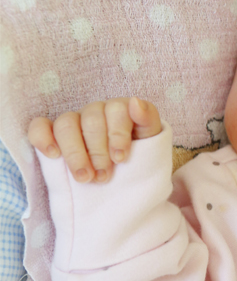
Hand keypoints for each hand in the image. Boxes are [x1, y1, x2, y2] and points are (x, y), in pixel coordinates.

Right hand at [28, 97, 161, 182]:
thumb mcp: (152, 140)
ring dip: (74, 152)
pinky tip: (52, 155)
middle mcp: (96, 111)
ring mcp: (74, 121)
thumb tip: (135, 102)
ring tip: (84, 177)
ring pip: (66, 124)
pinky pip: (40, 126)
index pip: (116, 110)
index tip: (121, 159)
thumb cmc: (140, 156)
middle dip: (98, 151)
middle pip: (91, 120)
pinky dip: (42, 137)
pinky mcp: (53, 134)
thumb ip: (147, 119)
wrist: (128, 178)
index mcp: (120, 109)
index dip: (117, 134)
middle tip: (104, 176)